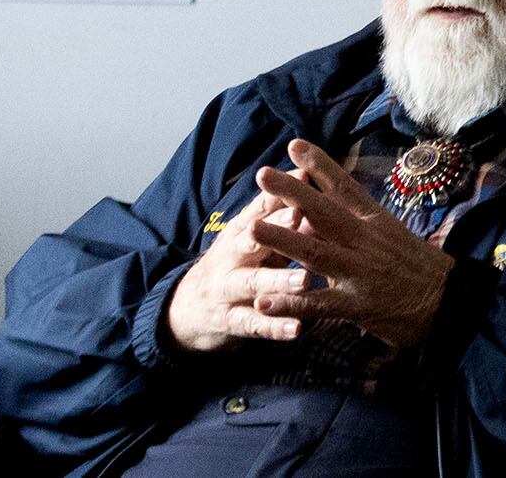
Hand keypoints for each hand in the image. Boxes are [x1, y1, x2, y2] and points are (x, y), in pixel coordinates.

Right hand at [163, 190, 308, 353]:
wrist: (187, 307)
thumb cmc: (238, 261)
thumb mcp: (253, 237)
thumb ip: (282, 215)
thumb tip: (318, 183)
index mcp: (240, 230)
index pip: (260, 207)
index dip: (280, 192)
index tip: (302, 177)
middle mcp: (231, 256)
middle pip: (253, 239)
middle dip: (276, 228)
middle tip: (300, 217)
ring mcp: (227, 289)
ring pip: (254, 283)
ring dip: (279, 280)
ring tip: (305, 280)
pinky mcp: (229, 321)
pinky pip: (253, 325)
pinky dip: (274, 327)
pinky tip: (297, 329)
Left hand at [247, 140, 456, 351]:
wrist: (452, 301)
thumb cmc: (421, 269)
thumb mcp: (393, 237)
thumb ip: (359, 225)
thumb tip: (325, 210)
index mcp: (375, 222)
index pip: (344, 188)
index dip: (319, 165)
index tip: (294, 145)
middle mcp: (366, 241)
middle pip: (325, 212)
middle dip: (292, 192)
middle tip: (263, 174)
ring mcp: (360, 272)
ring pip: (317, 252)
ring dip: (283, 241)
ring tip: (252, 229)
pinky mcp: (357, 305)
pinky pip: (318, 304)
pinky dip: (290, 303)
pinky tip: (263, 301)